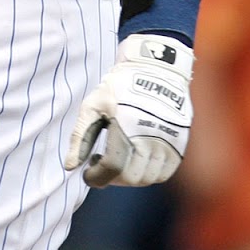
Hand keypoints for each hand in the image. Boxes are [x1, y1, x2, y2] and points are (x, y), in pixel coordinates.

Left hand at [65, 34, 193, 186]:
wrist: (154, 71)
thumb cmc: (118, 88)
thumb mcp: (92, 106)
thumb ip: (80, 137)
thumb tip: (70, 167)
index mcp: (125, 126)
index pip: (112, 167)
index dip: (96, 178)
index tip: (87, 175)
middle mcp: (150, 137)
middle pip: (130, 177)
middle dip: (110, 178)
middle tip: (99, 166)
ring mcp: (168, 143)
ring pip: (148, 178)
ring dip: (129, 178)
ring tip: (117, 161)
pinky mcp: (179, 145)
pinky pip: (164, 174)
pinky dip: (147, 175)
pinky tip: (135, 161)